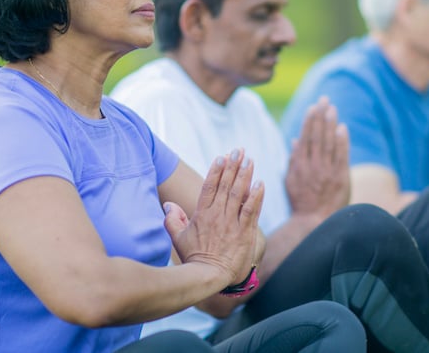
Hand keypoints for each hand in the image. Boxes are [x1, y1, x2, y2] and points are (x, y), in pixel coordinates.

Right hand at [164, 148, 263, 285]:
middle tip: (239, 150)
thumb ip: (173, 220)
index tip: (222, 157)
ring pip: (239, 194)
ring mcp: (231, 223)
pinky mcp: (244, 232)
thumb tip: (168, 204)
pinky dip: (256, 196)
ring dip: (245, 175)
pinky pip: (251, 210)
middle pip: (225, 185)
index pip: (209, 186)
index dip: (216, 170)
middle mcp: (217, 215)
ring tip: (250, 160)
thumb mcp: (178, 238)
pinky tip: (260, 183)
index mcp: (202, 214)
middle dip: (233, 165)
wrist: (208, 276)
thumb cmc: (193, 258)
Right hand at [285, 96, 349, 219]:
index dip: (309, 121)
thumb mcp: (291, 181)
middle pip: (317, 136)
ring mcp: (327, 172)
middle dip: (320, 116)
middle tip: (324, 100)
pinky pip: (341, 156)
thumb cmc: (301, 202)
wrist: (314, 221)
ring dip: (330, 124)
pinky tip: (342, 128)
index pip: (305, 138)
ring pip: (328, 143)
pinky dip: (341, 141)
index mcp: (300, 166)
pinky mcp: (340, 178)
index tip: (312, 107)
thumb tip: (295, 141)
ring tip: (332, 108)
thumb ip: (293, 160)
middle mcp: (313, 166)